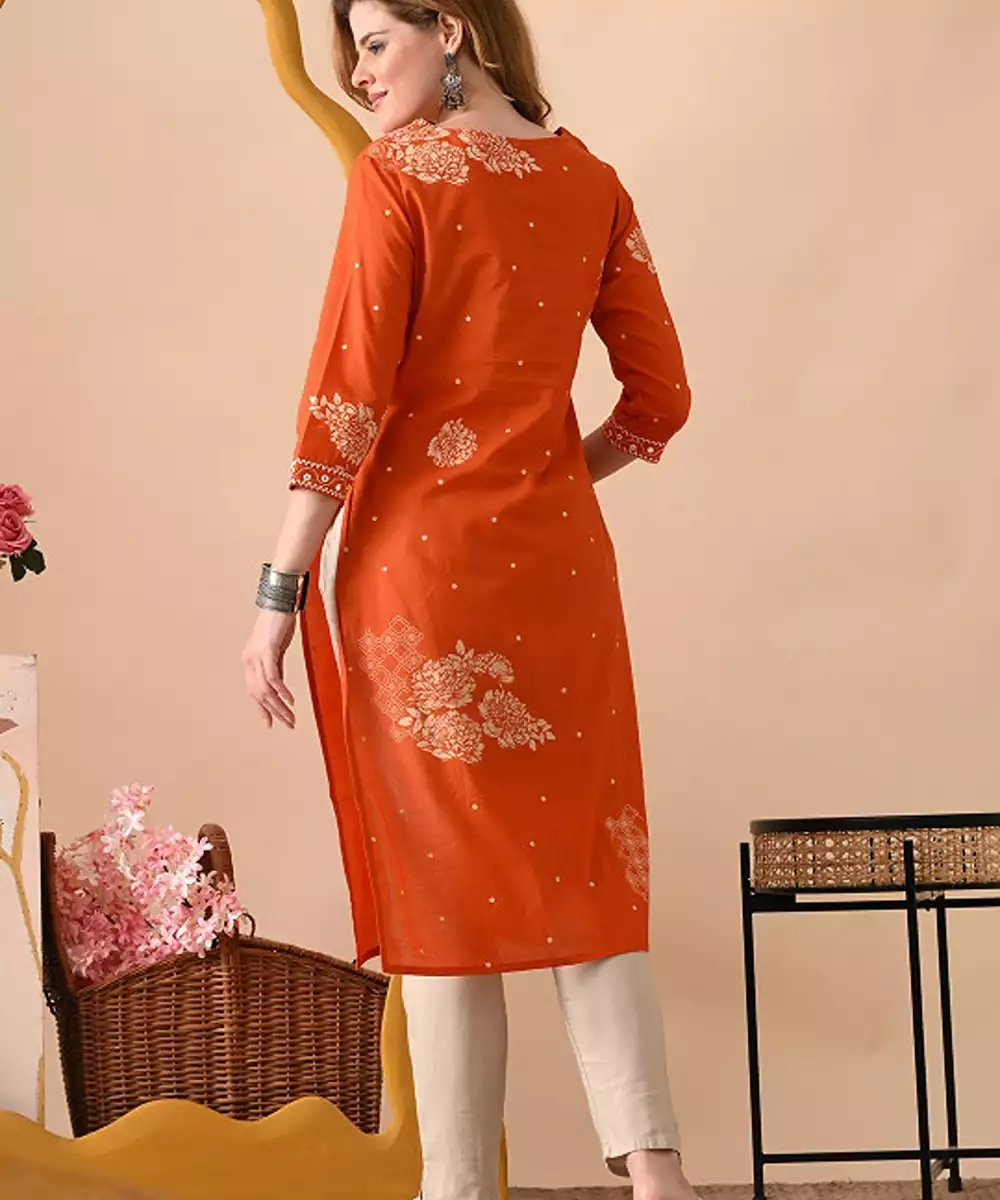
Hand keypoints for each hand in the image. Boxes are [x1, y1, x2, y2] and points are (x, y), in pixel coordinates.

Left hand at [242, 607, 296, 728]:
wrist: (280, 602)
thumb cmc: (279, 622)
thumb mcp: (277, 648)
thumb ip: (276, 666)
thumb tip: (279, 686)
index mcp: (250, 660)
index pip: (253, 690)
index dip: (261, 708)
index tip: (271, 723)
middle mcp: (249, 660)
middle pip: (258, 694)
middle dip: (274, 712)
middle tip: (287, 723)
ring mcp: (257, 656)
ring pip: (265, 690)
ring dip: (279, 706)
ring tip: (291, 717)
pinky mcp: (267, 651)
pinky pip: (273, 677)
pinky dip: (282, 691)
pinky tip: (290, 700)